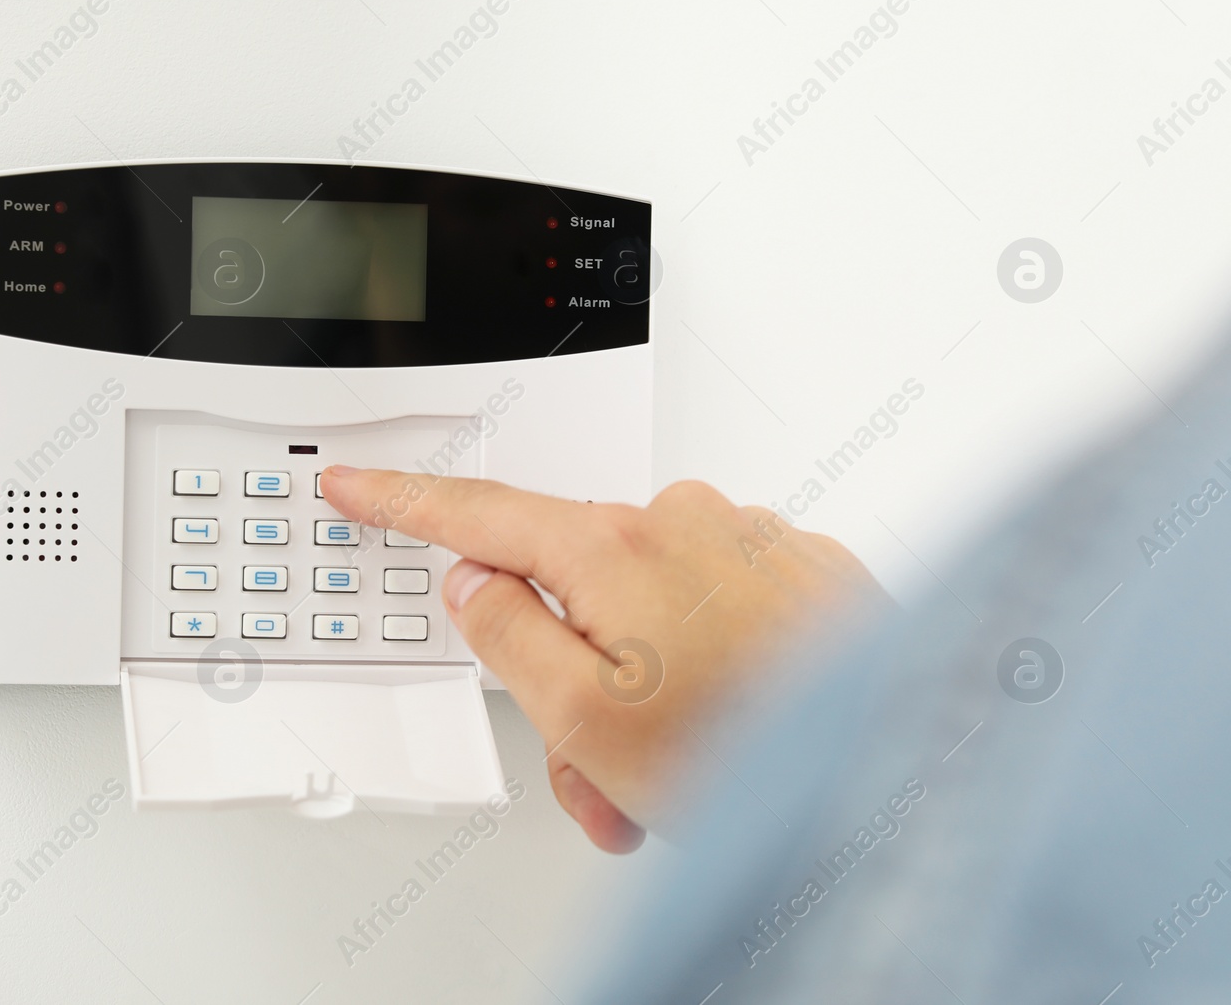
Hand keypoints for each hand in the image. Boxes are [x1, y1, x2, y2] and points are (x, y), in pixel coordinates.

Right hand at [319, 467, 889, 853]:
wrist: (910, 775)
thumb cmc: (761, 755)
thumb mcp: (584, 720)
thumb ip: (505, 635)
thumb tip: (478, 585)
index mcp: (616, 547)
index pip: (477, 514)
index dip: (403, 501)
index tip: (358, 483)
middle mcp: (688, 522)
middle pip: (575, 592)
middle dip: (571, 685)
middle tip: (600, 776)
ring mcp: (755, 543)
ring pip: (652, 614)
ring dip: (646, 697)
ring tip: (680, 783)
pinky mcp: (807, 574)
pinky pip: (720, 613)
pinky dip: (709, 676)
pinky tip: (735, 736)